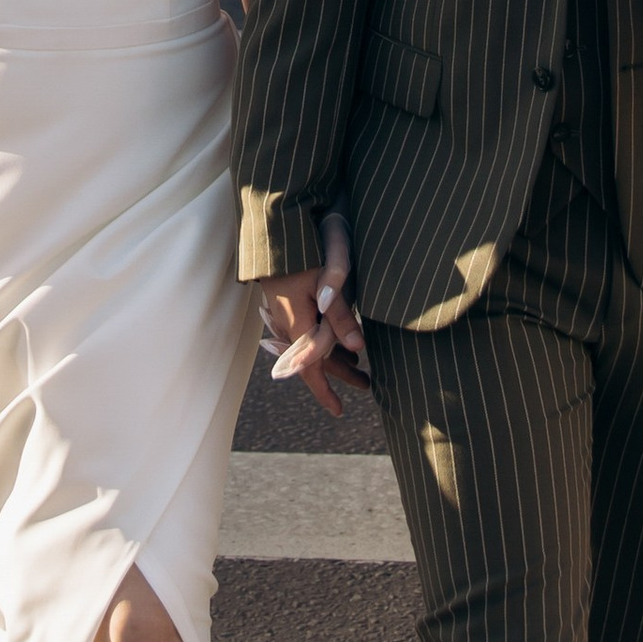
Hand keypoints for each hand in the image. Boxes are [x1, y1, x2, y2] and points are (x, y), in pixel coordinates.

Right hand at [257, 226, 369, 418]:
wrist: (275, 230)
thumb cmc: (304, 252)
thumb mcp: (328, 282)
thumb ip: (342, 316)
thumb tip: (358, 348)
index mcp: (296, 325)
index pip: (310, 369)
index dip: (325, 391)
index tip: (339, 411)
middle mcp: (287, 325)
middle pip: (314, 359)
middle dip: (341, 374)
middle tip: (367, 384)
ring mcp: (285, 315)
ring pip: (311, 345)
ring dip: (335, 358)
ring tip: (360, 368)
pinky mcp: (287, 304)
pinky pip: (306, 332)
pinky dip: (325, 342)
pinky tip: (337, 341)